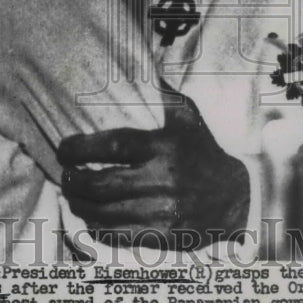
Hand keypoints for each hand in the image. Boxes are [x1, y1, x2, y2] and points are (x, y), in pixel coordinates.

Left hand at [58, 93, 249, 249]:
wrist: (238, 197)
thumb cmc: (203, 153)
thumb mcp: (187, 118)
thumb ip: (163, 94)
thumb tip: (144, 64)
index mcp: (164, 147)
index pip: (113, 146)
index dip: (82, 148)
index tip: (64, 149)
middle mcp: (162, 180)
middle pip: (102, 185)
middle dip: (74, 181)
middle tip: (65, 175)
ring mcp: (162, 212)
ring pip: (105, 213)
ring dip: (80, 205)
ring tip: (72, 195)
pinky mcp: (163, 237)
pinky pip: (119, 236)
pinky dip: (97, 228)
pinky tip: (89, 218)